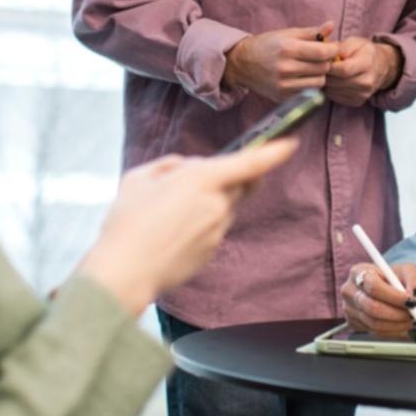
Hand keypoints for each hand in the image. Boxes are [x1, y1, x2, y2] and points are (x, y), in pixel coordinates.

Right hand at [77, 138, 298, 314]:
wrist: (124, 273)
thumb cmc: (127, 222)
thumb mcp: (139, 178)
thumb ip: (170, 166)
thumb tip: (187, 168)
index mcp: (202, 179)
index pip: (251, 162)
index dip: (275, 151)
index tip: (291, 143)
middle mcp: (217, 204)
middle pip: (237, 185)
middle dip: (223, 179)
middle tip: (188, 184)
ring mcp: (217, 231)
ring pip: (222, 208)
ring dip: (205, 204)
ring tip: (165, 215)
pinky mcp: (212, 252)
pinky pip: (211, 230)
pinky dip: (197, 227)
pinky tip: (168, 235)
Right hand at [224, 23, 339, 102]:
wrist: (242, 64)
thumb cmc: (267, 45)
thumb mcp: (287, 34)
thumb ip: (311, 32)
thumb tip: (331, 25)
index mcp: (287, 49)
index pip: (322, 53)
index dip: (333, 50)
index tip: (333, 47)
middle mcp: (285, 69)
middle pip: (323, 68)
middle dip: (326, 61)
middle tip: (321, 56)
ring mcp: (284, 85)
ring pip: (319, 83)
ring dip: (320, 74)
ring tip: (312, 67)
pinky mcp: (283, 97)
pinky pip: (309, 92)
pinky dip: (310, 84)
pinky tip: (303, 76)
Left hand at [324, 38, 401, 106]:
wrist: (381, 66)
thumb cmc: (364, 52)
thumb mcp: (355, 42)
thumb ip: (341, 47)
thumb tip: (326, 54)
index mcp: (367, 64)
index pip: (343, 70)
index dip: (329, 66)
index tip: (323, 61)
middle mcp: (366, 82)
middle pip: (336, 82)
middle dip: (325, 74)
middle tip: (323, 66)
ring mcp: (363, 94)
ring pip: (333, 91)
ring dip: (327, 82)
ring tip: (330, 72)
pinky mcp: (357, 102)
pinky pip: (335, 97)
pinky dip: (331, 89)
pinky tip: (335, 80)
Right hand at [340, 261, 415, 333]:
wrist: (384, 286)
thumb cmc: (393, 277)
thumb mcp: (407, 271)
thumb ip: (415, 281)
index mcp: (359, 272)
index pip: (374, 287)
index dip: (394, 297)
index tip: (412, 302)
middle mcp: (350, 290)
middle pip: (372, 308)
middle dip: (397, 314)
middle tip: (413, 315)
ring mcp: (349, 308)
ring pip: (374, 323)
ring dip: (397, 325)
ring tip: (410, 321)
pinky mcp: (353, 323)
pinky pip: (374, 332)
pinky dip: (392, 331)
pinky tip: (401, 325)